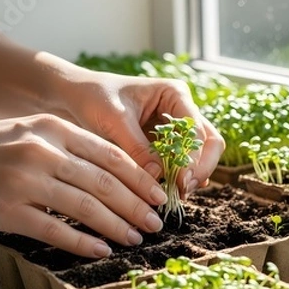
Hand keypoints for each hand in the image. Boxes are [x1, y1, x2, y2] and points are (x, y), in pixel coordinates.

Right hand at [0, 114, 166, 257]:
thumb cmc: (0, 147)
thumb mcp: (38, 133)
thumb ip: (76, 147)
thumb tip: (123, 175)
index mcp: (55, 129)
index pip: (111, 155)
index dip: (140, 178)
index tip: (158, 195)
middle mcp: (42, 151)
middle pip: (104, 183)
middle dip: (135, 206)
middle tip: (155, 222)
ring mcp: (24, 181)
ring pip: (85, 207)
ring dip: (116, 226)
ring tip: (135, 237)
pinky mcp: (6, 210)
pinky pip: (54, 230)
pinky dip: (82, 242)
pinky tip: (101, 249)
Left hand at [59, 70, 224, 198]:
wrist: (78, 96)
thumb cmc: (96, 99)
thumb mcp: (114, 121)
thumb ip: (138, 148)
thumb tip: (158, 177)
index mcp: (175, 94)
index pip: (196, 129)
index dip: (193, 156)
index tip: (181, 180)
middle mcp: (183, 109)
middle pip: (209, 141)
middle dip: (201, 167)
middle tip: (184, 189)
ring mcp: (179, 127)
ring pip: (202, 153)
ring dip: (194, 174)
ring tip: (178, 194)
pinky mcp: (170, 143)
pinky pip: (185, 162)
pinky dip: (183, 176)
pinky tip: (175, 191)